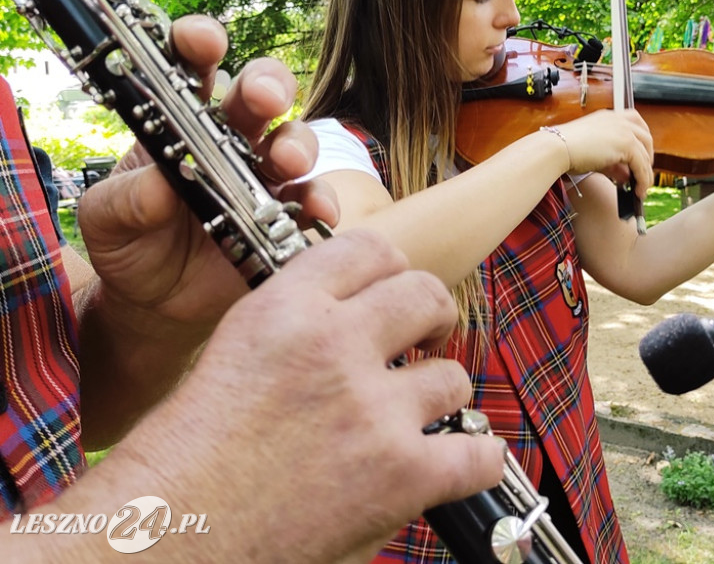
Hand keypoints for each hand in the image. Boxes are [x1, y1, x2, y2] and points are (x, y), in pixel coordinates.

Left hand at [76, 14, 338, 333]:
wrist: (158, 304)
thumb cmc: (130, 244)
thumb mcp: (106, 222)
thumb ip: (124, 202)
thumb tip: (159, 185)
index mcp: (179, 120)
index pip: (192, 66)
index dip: (200, 43)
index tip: (204, 40)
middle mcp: (230, 137)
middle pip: (259, 92)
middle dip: (267, 84)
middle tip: (263, 98)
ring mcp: (264, 175)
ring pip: (296, 138)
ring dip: (298, 143)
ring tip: (289, 161)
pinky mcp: (287, 214)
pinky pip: (315, 199)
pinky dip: (321, 201)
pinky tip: (317, 211)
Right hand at [93, 231, 505, 562]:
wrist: (166, 536)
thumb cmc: (184, 458)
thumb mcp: (234, 350)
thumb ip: (298, 321)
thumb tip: (357, 311)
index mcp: (286, 308)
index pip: (368, 248)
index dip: (391, 267)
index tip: (395, 287)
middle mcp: (334, 345)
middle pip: (425, 293)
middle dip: (434, 312)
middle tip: (429, 334)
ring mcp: (373, 409)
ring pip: (452, 376)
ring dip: (440, 395)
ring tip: (420, 414)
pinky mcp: (400, 474)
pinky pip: (477, 453)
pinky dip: (475, 459)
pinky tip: (461, 460)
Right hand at [553, 109, 654, 196]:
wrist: (558, 148)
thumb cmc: (566, 150)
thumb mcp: (595, 155)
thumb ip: (613, 164)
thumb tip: (626, 176)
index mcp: (608, 117)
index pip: (634, 123)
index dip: (641, 141)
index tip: (641, 155)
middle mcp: (618, 120)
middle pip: (646, 137)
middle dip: (648, 156)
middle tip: (644, 173)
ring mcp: (624, 130)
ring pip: (646, 153)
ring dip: (646, 173)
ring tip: (642, 187)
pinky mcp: (627, 143)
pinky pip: (642, 165)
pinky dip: (643, 179)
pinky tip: (638, 190)